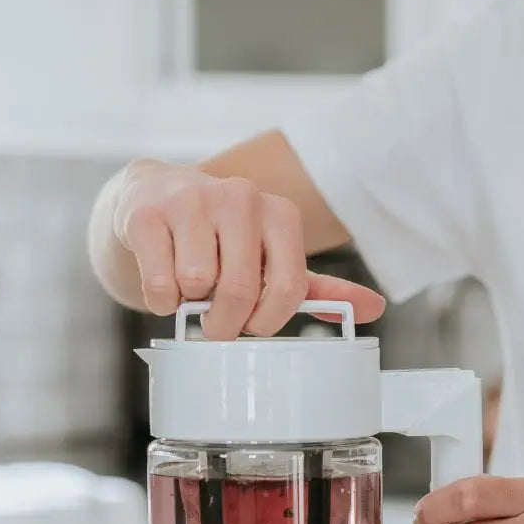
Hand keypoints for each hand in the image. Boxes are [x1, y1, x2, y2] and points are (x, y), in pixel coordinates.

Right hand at [112, 160, 384, 338]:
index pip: (290, 287)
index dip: (270, 320)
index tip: (255, 326)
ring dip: (190, 304)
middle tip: (217, 325)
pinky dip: (160, 299)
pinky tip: (163, 279)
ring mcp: (191, 201)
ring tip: (190, 288)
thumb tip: (376, 307)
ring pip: (196, 285)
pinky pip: (159, 283)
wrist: (154, 197)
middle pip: (240, 290)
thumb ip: (320, 288)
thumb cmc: (224, 241)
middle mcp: (241, 198)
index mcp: (280, 213)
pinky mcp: (147, 214)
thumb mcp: (274, 260)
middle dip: (227, 324)